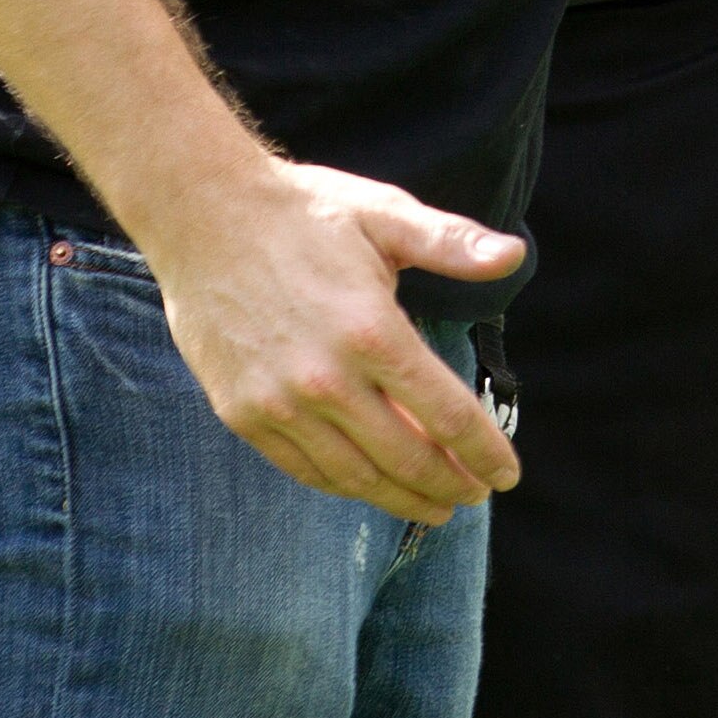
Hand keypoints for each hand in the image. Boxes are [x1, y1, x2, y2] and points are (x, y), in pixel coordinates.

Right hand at [139, 158, 523, 524]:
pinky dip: (344, 485)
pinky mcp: (242, 414)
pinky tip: (370, 486)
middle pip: (404, 457)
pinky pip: (303, 468)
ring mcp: (278, 403)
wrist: (202, 217)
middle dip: (450, 484)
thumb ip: (452, 243)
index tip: (507, 474)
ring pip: (354, 475)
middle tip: (476, 497)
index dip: (484, 450)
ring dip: (400, 498)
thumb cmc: (304, 212)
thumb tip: (514, 256)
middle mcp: (325, 379)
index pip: (446, 414)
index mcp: (372, 331)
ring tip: (435, 506)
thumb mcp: (385, 215)